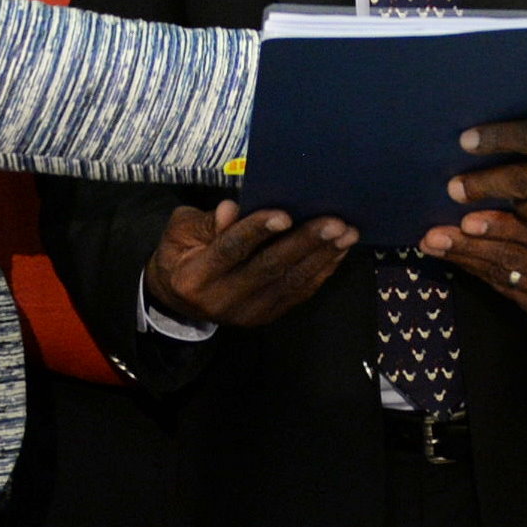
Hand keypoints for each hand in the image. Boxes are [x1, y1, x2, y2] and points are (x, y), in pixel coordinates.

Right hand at [145, 200, 357, 327]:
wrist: (179, 299)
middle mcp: (223, 300)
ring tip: (347, 234)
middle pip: (268, 268)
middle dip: (304, 243)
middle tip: (334, 222)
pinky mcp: (266, 316)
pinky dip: (321, 272)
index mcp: (195, 276)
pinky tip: (338, 252)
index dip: (256, 232)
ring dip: (322, 257)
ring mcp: (247, 313)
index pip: (229, 250)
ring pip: (289, 283)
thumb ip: (206, 221)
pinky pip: (298, 294)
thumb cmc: (181, 254)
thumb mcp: (180, 231)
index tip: (284, 214)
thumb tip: (232, 209)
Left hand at [418, 210, 526, 322]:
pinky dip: (482, 276)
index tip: (467, 220)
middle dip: (468, 246)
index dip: (499, 228)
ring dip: (467, 261)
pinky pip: (510, 293)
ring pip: (506, 278)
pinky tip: (459, 261)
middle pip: (513, 259)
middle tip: (433, 236)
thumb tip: (504, 180)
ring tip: (434, 245)